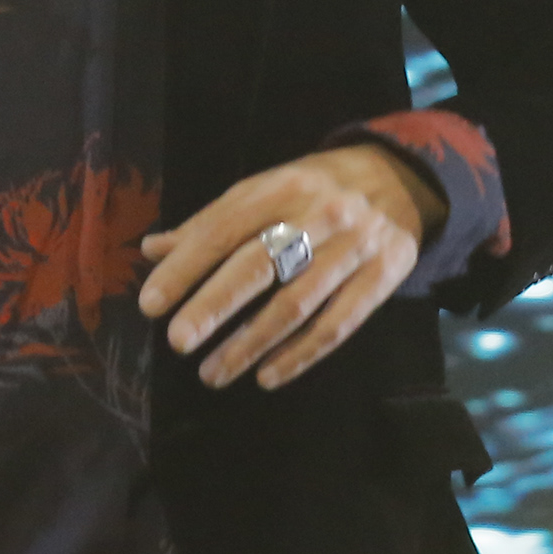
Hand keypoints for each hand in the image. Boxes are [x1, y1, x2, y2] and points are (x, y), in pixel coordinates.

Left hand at [135, 144, 442, 391]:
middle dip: (215, 305)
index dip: (186, 267)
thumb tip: (153, 250)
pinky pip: (336, 325)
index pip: (224, 228)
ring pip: (296, 304)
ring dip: (250, 344)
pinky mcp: (382, 278)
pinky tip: (266, 377)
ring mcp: (353, 248)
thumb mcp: (266, 188)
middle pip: (260, 265)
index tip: (151, 304)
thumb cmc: (316, 187)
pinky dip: (299, 355)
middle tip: (178, 343)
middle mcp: (318, 214)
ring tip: (212, 374)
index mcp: (281, 186)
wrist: (401, 176)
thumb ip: (212, 221)